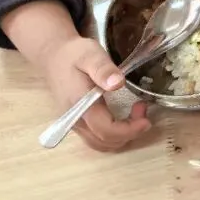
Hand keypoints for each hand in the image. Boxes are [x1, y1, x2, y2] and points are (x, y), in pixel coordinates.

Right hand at [42, 36, 151, 151]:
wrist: (53, 56)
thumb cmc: (74, 54)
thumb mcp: (91, 55)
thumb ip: (103, 69)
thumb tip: (118, 83)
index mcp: (81, 105)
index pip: (106, 131)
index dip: (129, 130)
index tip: (146, 120)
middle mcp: (75, 120)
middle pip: (105, 142)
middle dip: (130, 132)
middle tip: (142, 108)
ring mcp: (74, 123)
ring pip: (101, 144)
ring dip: (122, 135)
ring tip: (135, 112)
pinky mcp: (76, 123)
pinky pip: (96, 139)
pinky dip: (113, 135)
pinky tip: (122, 118)